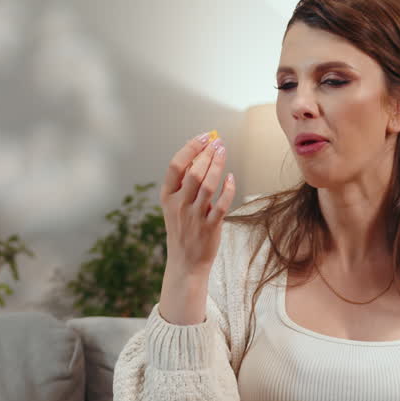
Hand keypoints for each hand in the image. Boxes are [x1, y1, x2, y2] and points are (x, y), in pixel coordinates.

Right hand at [160, 132, 235, 276]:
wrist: (185, 263)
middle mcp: (179, 205)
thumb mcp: (175, 207)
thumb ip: (184, 184)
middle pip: (193, 172)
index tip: (203, 137)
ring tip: (223, 151)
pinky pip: (221, 204)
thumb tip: (201, 155)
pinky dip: (227, 189)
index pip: (175, 166)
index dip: (190, 148)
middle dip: (207, 153)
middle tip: (218, 142)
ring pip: (207, 185)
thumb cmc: (183, 230)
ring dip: (217, 165)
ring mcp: (194, 216)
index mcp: (168, 197)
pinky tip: (231, 178)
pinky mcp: (210, 227)